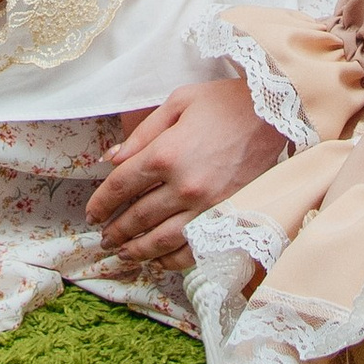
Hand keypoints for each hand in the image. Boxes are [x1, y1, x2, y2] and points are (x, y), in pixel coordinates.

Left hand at [86, 79, 285, 267]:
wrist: (273, 116)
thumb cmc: (223, 103)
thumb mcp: (178, 103)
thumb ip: (142, 133)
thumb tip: (112, 159)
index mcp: (166, 153)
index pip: (122, 186)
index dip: (102, 202)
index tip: (91, 213)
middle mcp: (183, 185)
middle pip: (137, 217)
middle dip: (115, 231)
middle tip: (103, 239)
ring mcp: (206, 206)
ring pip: (161, 240)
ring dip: (137, 250)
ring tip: (123, 253)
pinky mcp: (226, 218)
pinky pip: (193, 249)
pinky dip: (171, 260)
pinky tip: (157, 261)